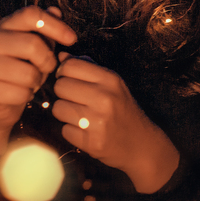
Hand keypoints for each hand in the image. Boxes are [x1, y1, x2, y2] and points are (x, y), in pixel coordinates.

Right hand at [0, 5, 75, 154]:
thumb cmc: (20, 71)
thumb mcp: (35, 49)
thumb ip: (44, 32)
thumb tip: (55, 11)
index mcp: (4, 26)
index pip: (30, 14)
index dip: (55, 25)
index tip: (72, 39)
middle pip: (33, 44)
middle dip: (48, 60)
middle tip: (47, 68)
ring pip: (28, 73)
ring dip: (37, 81)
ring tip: (30, 81)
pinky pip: (21, 93)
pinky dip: (27, 96)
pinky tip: (20, 93)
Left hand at [50, 53, 179, 192]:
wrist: (141, 144)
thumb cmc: (123, 110)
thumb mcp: (113, 84)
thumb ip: (88, 67)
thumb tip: (62, 56)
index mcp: (110, 80)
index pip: (70, 66)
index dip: (63, 72)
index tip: (68, 79)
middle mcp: (104, 99)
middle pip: (60, 86)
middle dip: (63, 93)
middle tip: (75, 100)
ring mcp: (98, 122)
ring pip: (58, 108)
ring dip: (64, 113)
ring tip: (79, 115)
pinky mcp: (91, 142)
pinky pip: (64, 130)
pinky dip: (71, 131)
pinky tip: (84, 130)